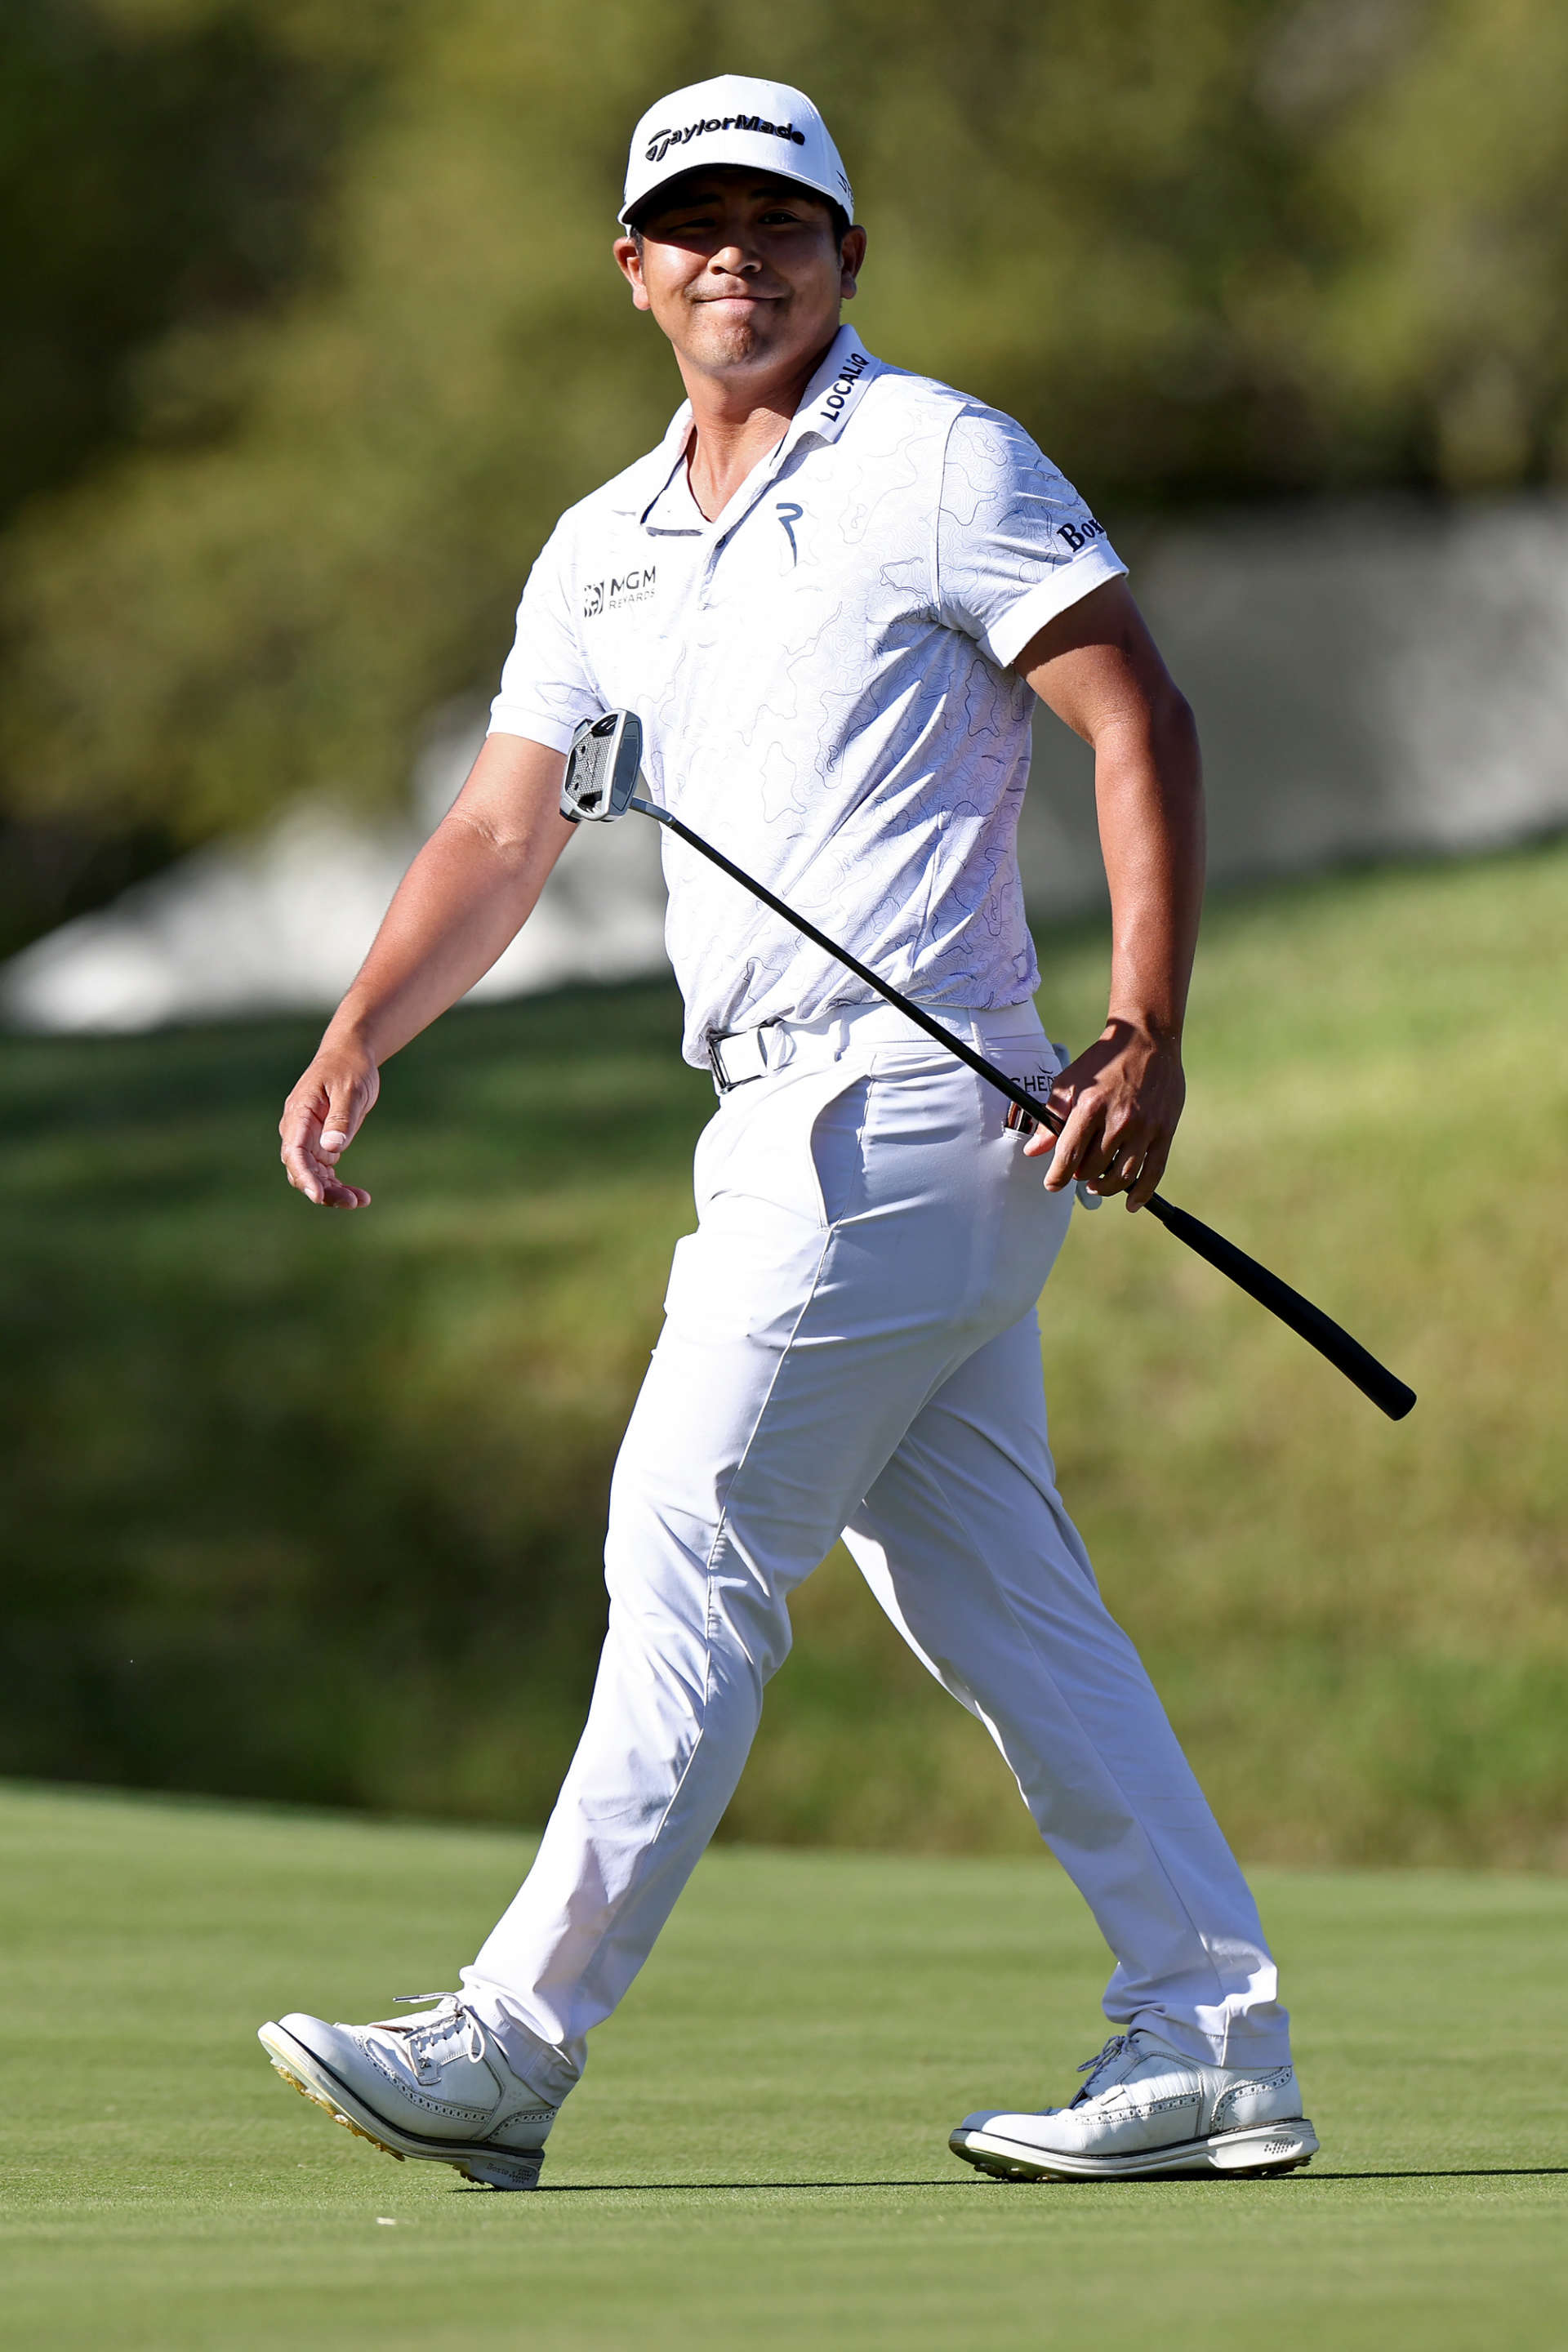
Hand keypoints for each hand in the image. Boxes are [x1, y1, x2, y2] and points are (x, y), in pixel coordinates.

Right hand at [279, 1038, 379, 1207]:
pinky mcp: (321, 1144)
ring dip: (332, 1192)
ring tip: (361, 1201)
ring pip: (313, 1175)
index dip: (304, 1176)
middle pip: (301, 1169)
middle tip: (353, 1201)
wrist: (350, 1055)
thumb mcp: (350, 1089)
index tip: (317, 1196)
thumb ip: (341, 1118)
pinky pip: (324, 1172)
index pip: (294, 1152)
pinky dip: (338, 1185)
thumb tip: (332, 1148)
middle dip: (323, 1190)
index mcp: (299, 1114)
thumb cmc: (350, 1067)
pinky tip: (360, 1196)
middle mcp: (298, 1130)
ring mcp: (309, 1139)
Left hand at [1023, 1017, 1184, 1211]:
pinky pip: (1153, 1171)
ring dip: (1105, 1187)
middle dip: (1080, 1176)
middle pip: (1094, 1168)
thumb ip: (1051, 1119)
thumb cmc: (1103, 1061)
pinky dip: (1141, 1192)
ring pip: (1122, 1176)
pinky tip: (1131, 1203)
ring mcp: (1144, 1127)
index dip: (1057, 1176)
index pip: (1069, 1155)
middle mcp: (1118, 1120)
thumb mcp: (1069, 1083)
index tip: (1052, 1184)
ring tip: (1095, 1185)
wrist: (1147, 1039)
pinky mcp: (1164, 1131)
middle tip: (1077, 1172)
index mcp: (1090, 1106)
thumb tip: (1034, 1150)